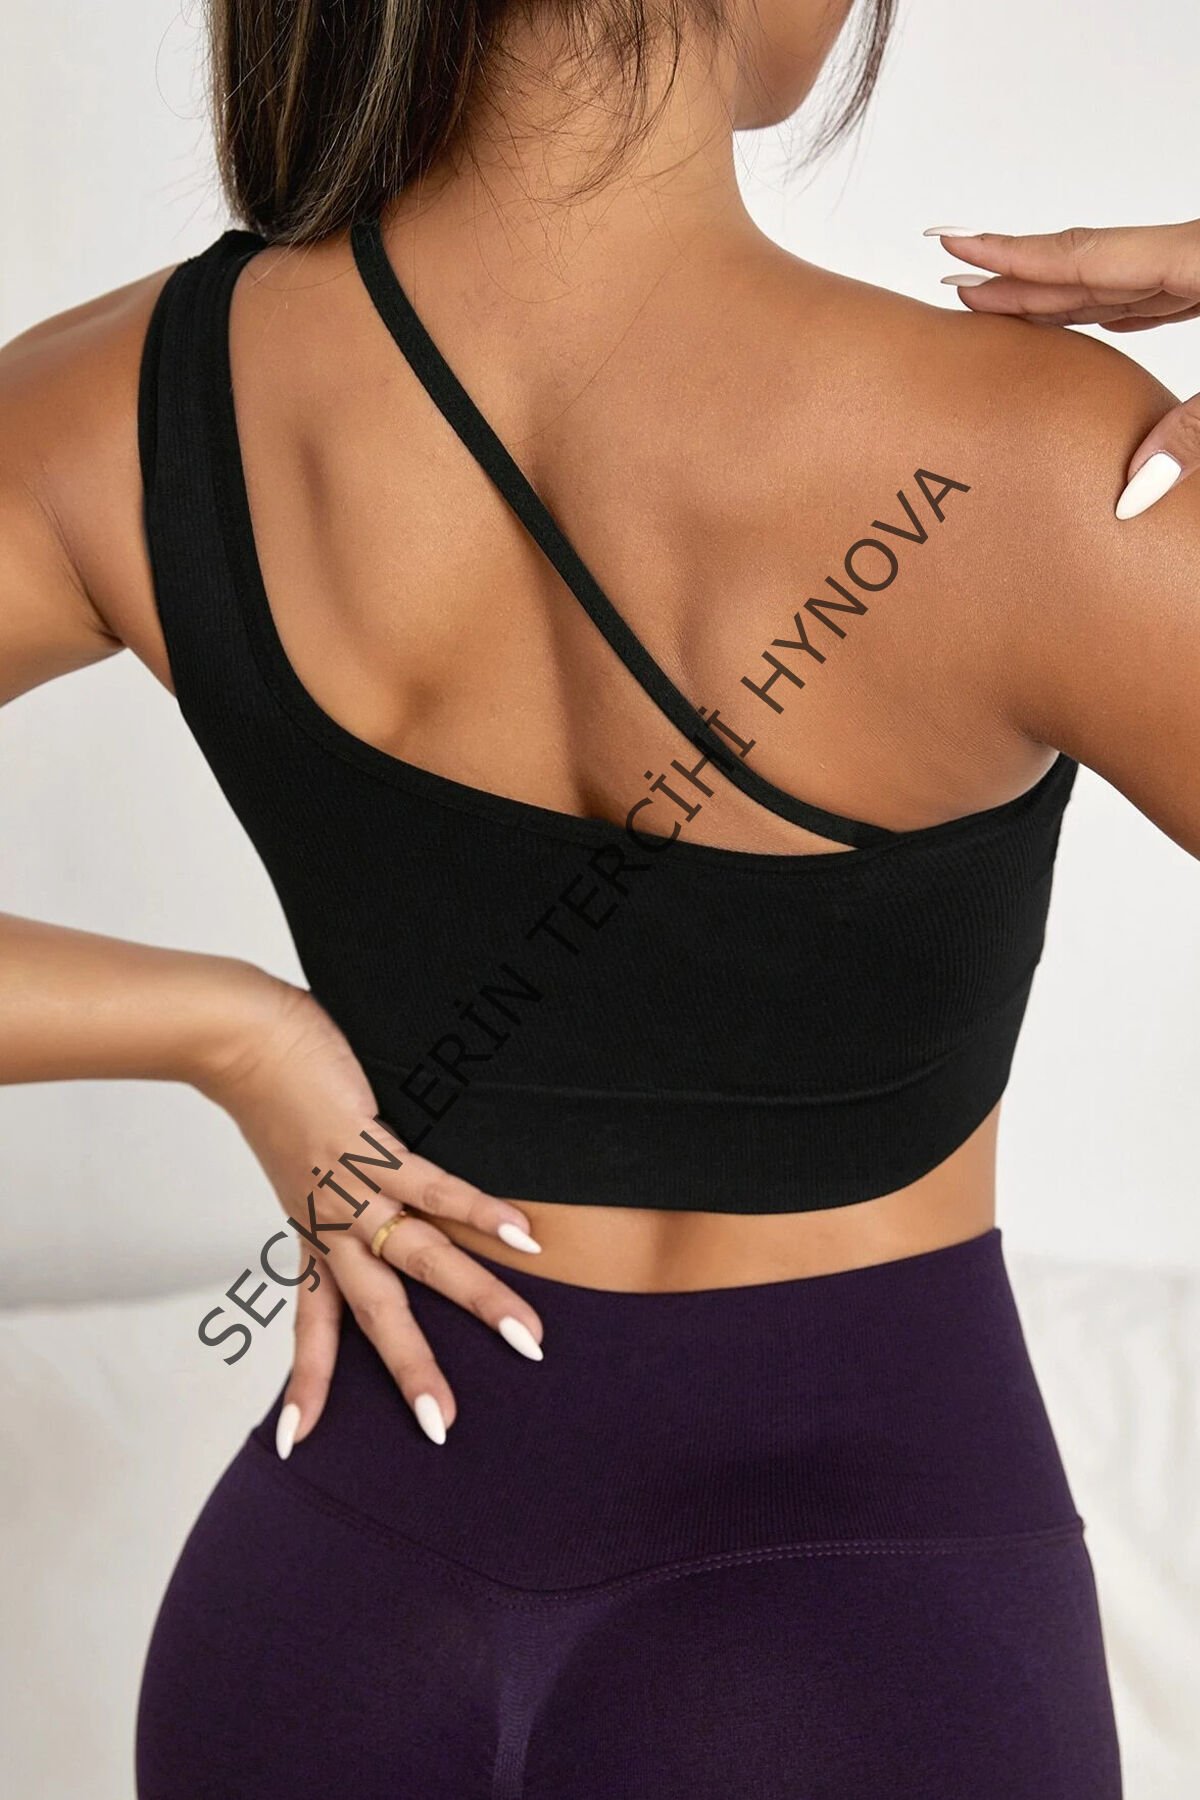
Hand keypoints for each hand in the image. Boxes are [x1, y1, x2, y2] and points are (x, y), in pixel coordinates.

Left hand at [201, 975, 545, 1449]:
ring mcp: (350, 1188)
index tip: (298, 1443)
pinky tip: (524, 1232)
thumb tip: (380, 1198)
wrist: (241, 1038)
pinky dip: (480, 1210)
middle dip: (412, 1371)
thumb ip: (339, 1185)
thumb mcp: (302, 1158)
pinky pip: (433, 1186)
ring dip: (477, 1298)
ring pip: (419, 1257)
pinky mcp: (369, 1145)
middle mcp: (329, 1223)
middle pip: (375, 1311)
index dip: (307, 1381)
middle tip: (445, 1427)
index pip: (313, 1321)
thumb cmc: (276, 1089)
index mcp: (313, 1232)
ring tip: (527, 1336)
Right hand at [926, 219, 1199, 517]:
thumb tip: (1131, 492)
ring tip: (1002, 304)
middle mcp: (1192, 254)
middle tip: (955, 286)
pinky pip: (1149, 293)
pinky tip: (1097, 315)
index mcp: (1194, 257)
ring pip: (1116, 280)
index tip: (953, 244)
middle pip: (1086, 268)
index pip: (1082, 257)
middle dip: (1016, 277)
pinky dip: (1111, 303)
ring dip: (1057, 293)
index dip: (1012, 256)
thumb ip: (1189, 434)